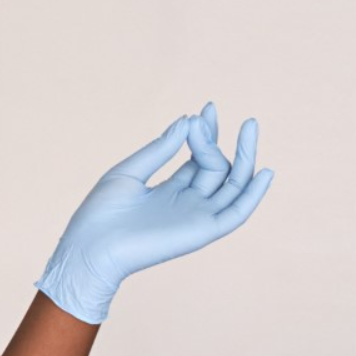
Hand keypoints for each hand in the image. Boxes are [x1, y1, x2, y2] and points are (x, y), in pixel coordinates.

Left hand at [34, 101, 274, 323]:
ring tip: (249, 126)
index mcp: (169, 190)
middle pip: (217, 166)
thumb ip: (160, 149)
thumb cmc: (102, 213)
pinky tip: (264, 170)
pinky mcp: (203, 231)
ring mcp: (197, 216)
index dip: (205, 133)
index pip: (198, 158)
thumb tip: (187, 121)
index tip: (206, 108)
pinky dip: (253, 194)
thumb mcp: (130, 172)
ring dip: (245, 156)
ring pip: (233, 184)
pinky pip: (237, 213)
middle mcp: (187, 203)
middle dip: (216, 138)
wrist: (91, 246)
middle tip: (209, 113)